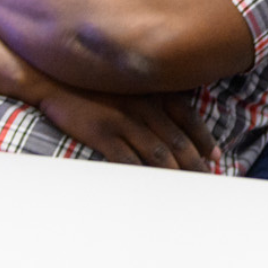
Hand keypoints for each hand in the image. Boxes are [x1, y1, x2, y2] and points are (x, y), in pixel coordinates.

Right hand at [32, 81, 218, 171]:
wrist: (52, 75)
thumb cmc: (90, 79)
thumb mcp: (126, 80)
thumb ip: (148, 95)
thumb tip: (170, 117)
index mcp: (153, 91)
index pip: (188, 119)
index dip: (204, 140)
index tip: (215, 157)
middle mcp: (144, 106)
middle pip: (178, 141)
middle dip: (195, 164)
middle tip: (207, 181)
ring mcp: (124, 120)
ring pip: (158, 154)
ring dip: (175, 175)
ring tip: (186, 192)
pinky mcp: (103, 132)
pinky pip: (128, 160)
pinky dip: (142, 176)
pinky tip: (151, 188)